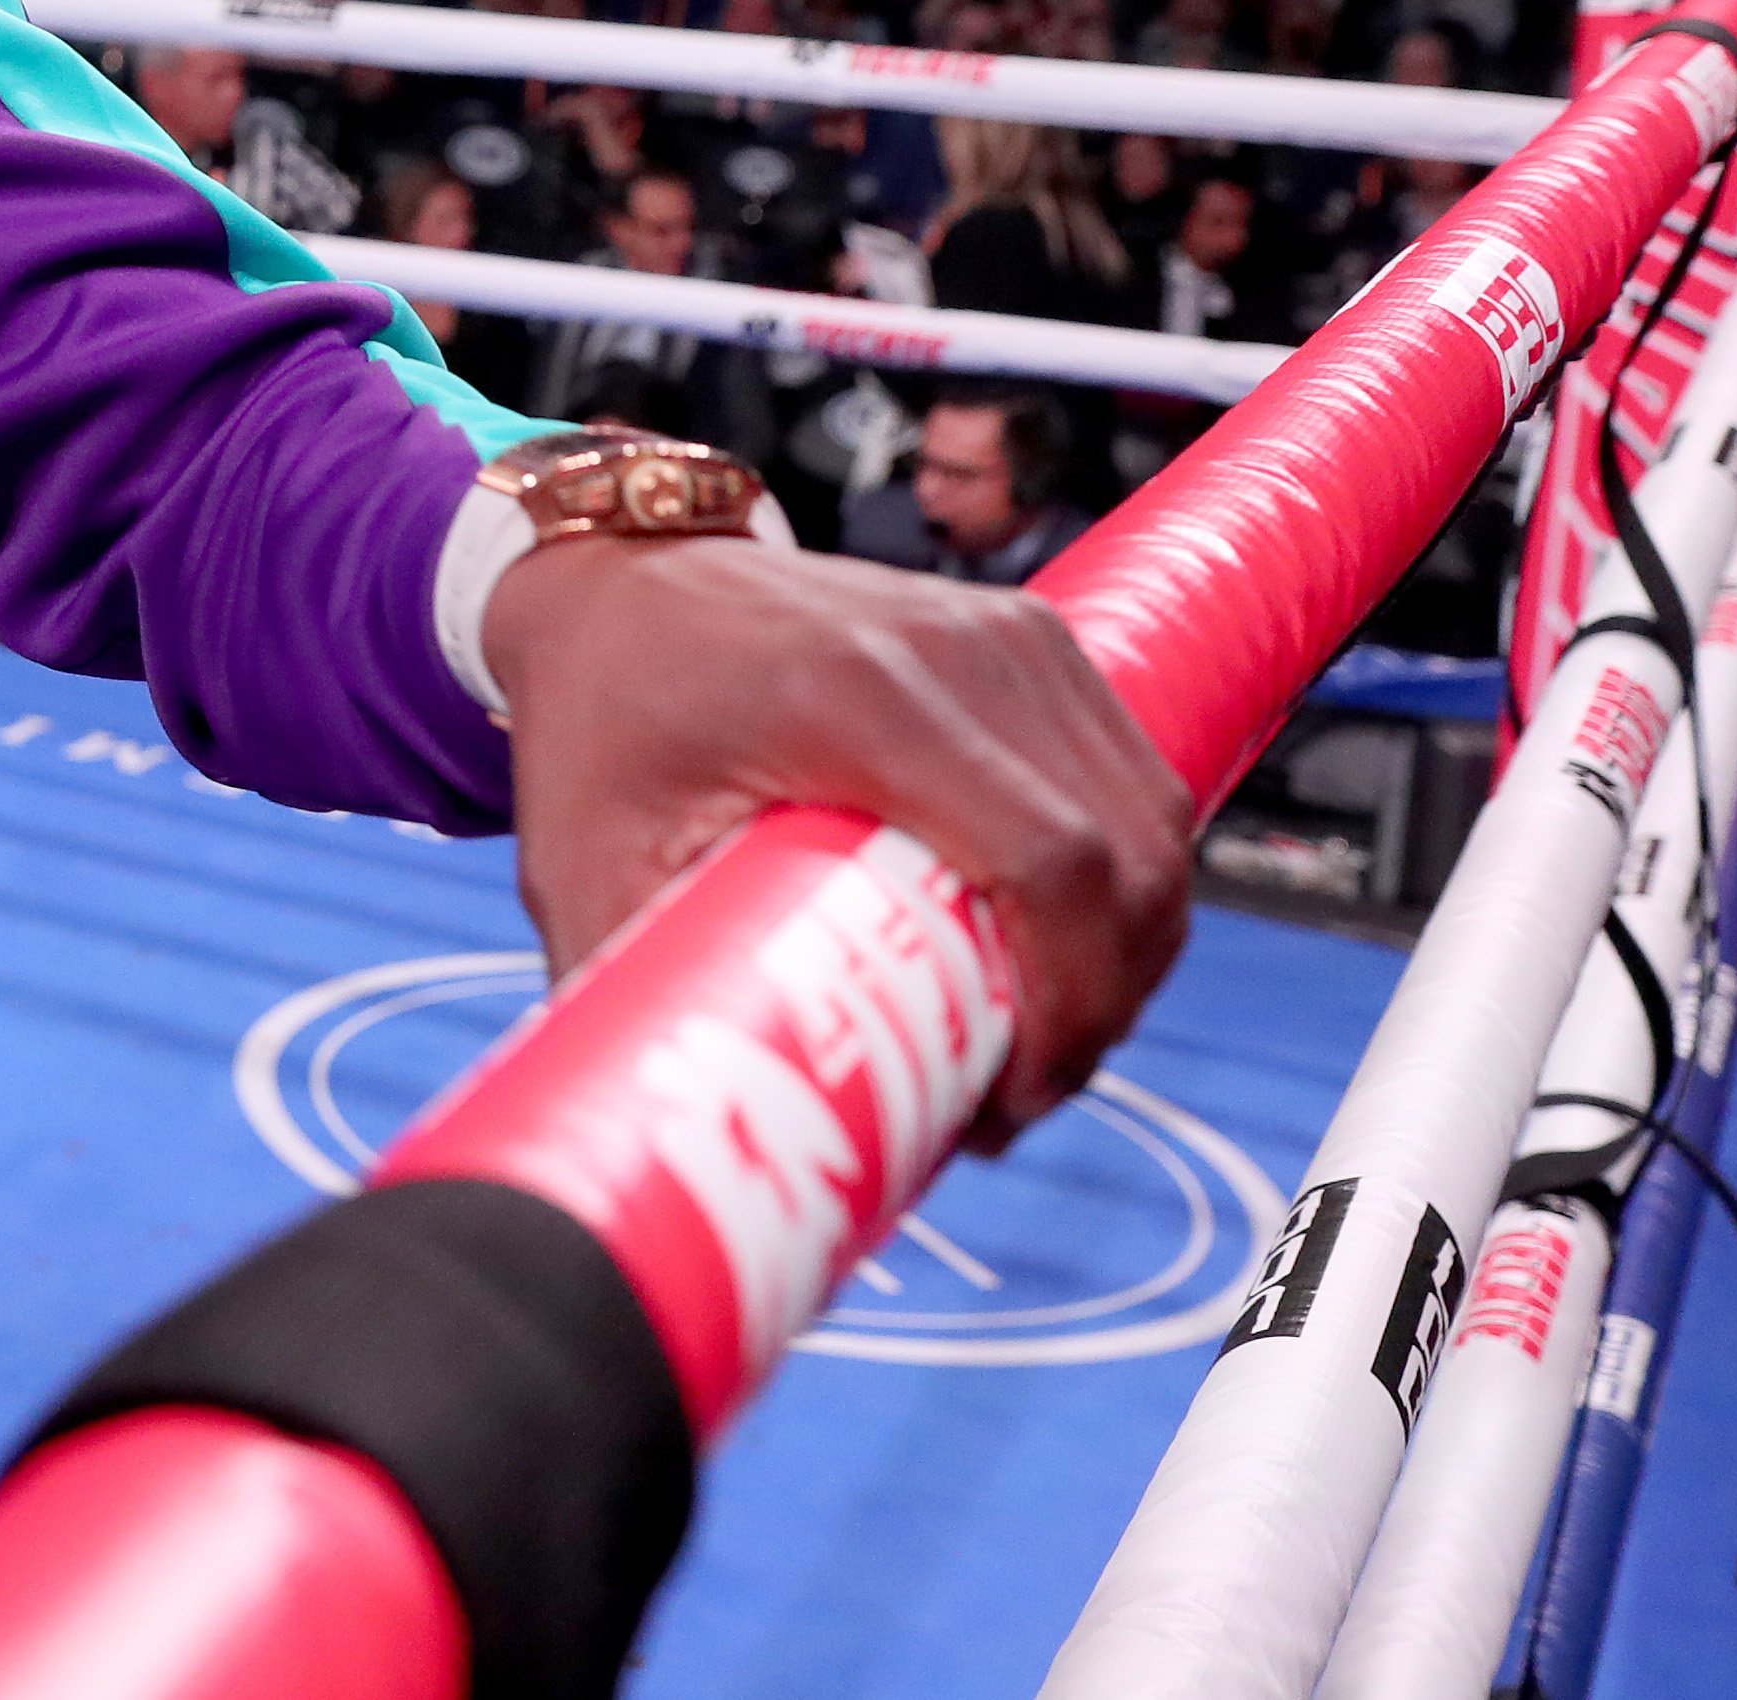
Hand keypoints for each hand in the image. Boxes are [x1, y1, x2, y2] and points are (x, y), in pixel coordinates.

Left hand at [484, 533, 1189, 1150]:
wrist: (615, 581)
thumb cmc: (598, 720)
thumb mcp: (585, 864)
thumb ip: (634, 1002)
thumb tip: (688, 1157)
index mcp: (855, 696)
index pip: (1045, 858)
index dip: (1067, 1003)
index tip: (1010, 1097)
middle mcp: (956, 648)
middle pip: (1125, 852)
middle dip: (1103, 1005)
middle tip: (1013, 1095)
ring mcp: (1009, 630)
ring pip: (1152, 818)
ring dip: (1125, 952)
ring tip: (1032, 1038)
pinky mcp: (1032, 636)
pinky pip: (1131, 776)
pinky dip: (1123, 880)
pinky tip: (1055, 954)